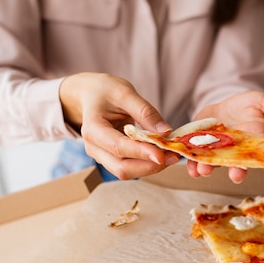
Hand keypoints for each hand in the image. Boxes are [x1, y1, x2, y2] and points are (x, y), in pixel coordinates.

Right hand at [60, 72, 179, 179]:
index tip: (162, 154)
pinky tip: (162, 154)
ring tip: (171, 155)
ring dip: (150, 167)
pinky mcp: (111, 158)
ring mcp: (102, 155)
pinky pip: (130, 167)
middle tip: (173, 156)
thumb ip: (145, 112)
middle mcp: (94, 147)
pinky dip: (147, 164)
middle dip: (149, 166)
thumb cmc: (105, 91)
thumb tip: (166, 132)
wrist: (90, 95)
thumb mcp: (125, 93)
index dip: (141, 152)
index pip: (118, 146)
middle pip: (121, 167)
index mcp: (93, 129)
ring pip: (126, 171)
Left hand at [187, 90, 263, 182]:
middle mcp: (239, 153)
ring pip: (216, 164)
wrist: (221, 107)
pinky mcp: (202, 151)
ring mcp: (220, 154)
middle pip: (240, 164)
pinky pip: (197, 161)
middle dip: (238, 170)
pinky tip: (191, 168)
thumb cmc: (246, 107)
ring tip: (205, 169)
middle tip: (237, 175)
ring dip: (210, 168)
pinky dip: (193, 165)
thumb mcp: (263, 102)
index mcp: (257, 142)